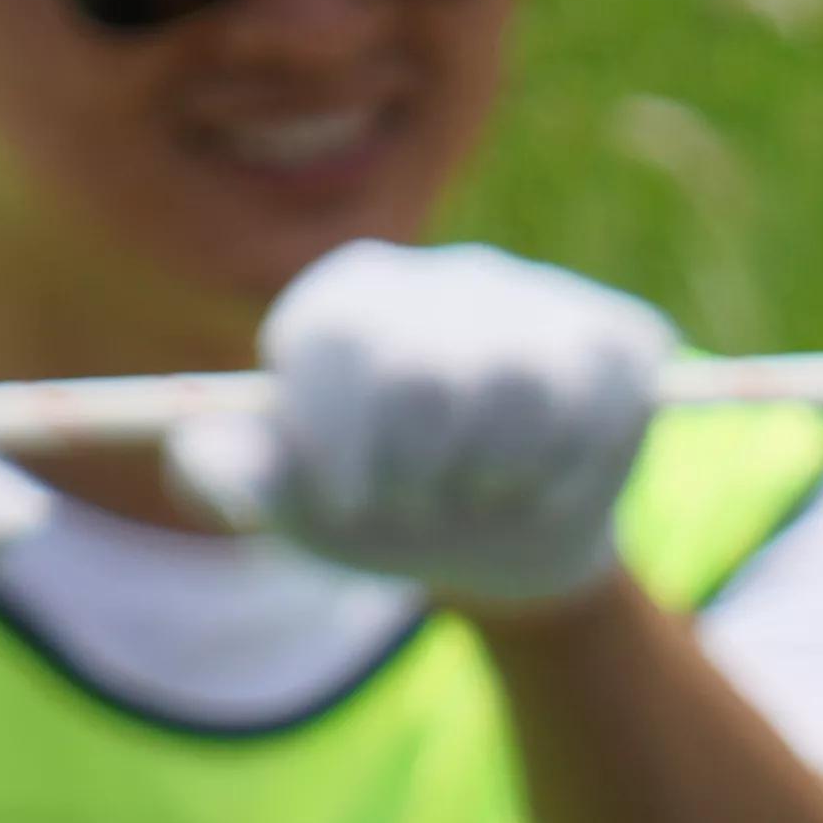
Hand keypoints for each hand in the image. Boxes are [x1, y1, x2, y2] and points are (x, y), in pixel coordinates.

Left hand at [179, 240, 671, 613]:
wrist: (504, 545)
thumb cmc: (386, 510)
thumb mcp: (296, 506)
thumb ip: (226, 475)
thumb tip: (204, 448)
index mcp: (351, 302)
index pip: (339, 343)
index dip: (342, 441)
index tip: (353, 505)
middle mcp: (445, 278)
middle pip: (425, 373)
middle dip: (418, 472)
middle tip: (420, 505)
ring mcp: (539, 301)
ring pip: (521, 388)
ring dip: (494, 478)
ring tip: (483, 495)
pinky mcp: (618, 338)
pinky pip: (605, 404)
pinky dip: (571, 476)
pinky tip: (549, 488)